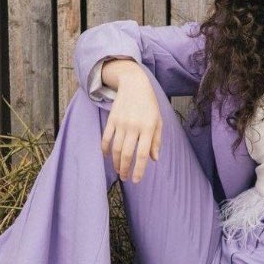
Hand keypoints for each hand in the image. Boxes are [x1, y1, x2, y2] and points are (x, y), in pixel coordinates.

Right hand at [100, 66, 162, 183]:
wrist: (134, 84)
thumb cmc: (149, 105)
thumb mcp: (158, 121)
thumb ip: (156, 141)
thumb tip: (154, 159)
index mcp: (148, 128)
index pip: (143, 154)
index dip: (139, 169)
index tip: (136, 180)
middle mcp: (134, 127)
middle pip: (127, 153)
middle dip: (125, 169)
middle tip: (124, 178)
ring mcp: (121, 123)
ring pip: (115, 148)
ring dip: (115, 162)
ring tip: (118, 170)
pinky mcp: (112, 119)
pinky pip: (106, 138)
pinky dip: (105, 149)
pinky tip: (107, 156)